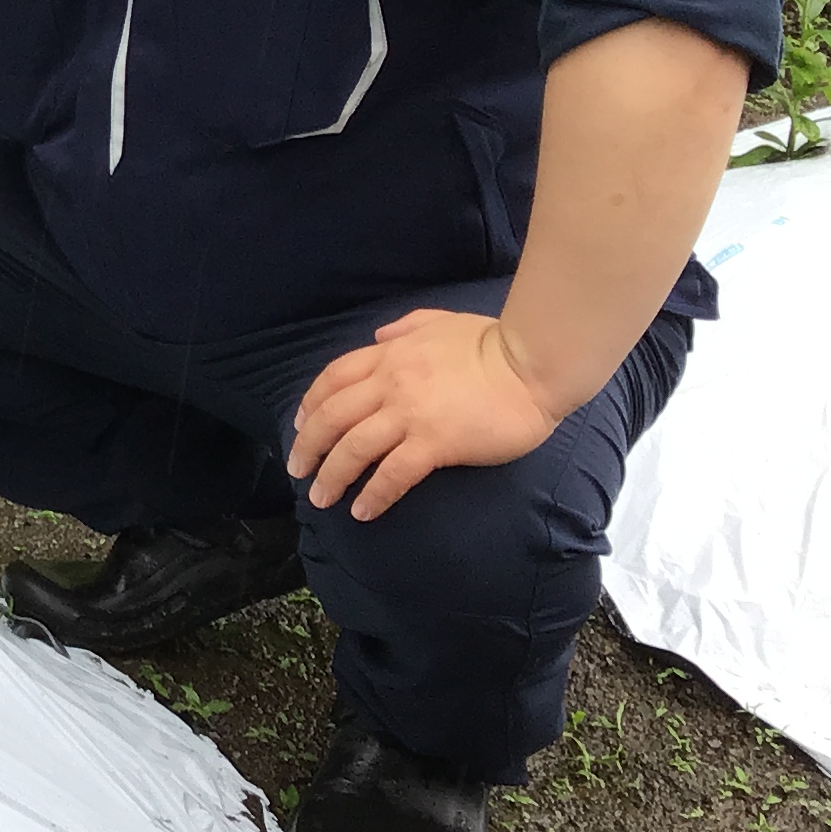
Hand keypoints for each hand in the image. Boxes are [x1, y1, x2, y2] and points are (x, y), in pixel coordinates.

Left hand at [286, 309, 560, 520]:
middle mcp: (391, 383)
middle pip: (332, 416)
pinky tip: (363, 510)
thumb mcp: (441, 321)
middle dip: (308, 445)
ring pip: (354, 447)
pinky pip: (393, 473)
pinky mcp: (436, 443)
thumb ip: (406, 327)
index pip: (334, 379)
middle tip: (298, 470)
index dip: (310, 404)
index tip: (299, 425)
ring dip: (332, 476)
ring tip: (321, 499)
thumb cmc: (494, 342)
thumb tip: (380, 337)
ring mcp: (410, 414)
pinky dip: (373, 494)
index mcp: (390, 355)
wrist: (532, 363)